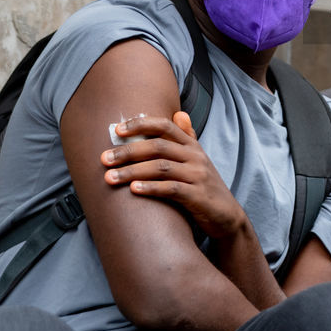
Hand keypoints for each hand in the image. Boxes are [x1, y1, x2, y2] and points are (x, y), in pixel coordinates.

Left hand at [102, 112, 246, 240]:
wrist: (227, 216)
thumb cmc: (205, 186)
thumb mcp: (198, 160)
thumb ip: (188, 137)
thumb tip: (179, 114)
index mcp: (192, 146)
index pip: (165, 126)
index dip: (140, 125)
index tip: (117, 130)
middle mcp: (195, 157)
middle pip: (158, 147)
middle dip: (127, 152)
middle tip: (104, 159)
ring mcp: (198, 176)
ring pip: (161, 168)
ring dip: (132, 172)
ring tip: (110, 178)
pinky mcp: (198, 196)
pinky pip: (171, 189)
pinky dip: (151, 188)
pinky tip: (133, 190)